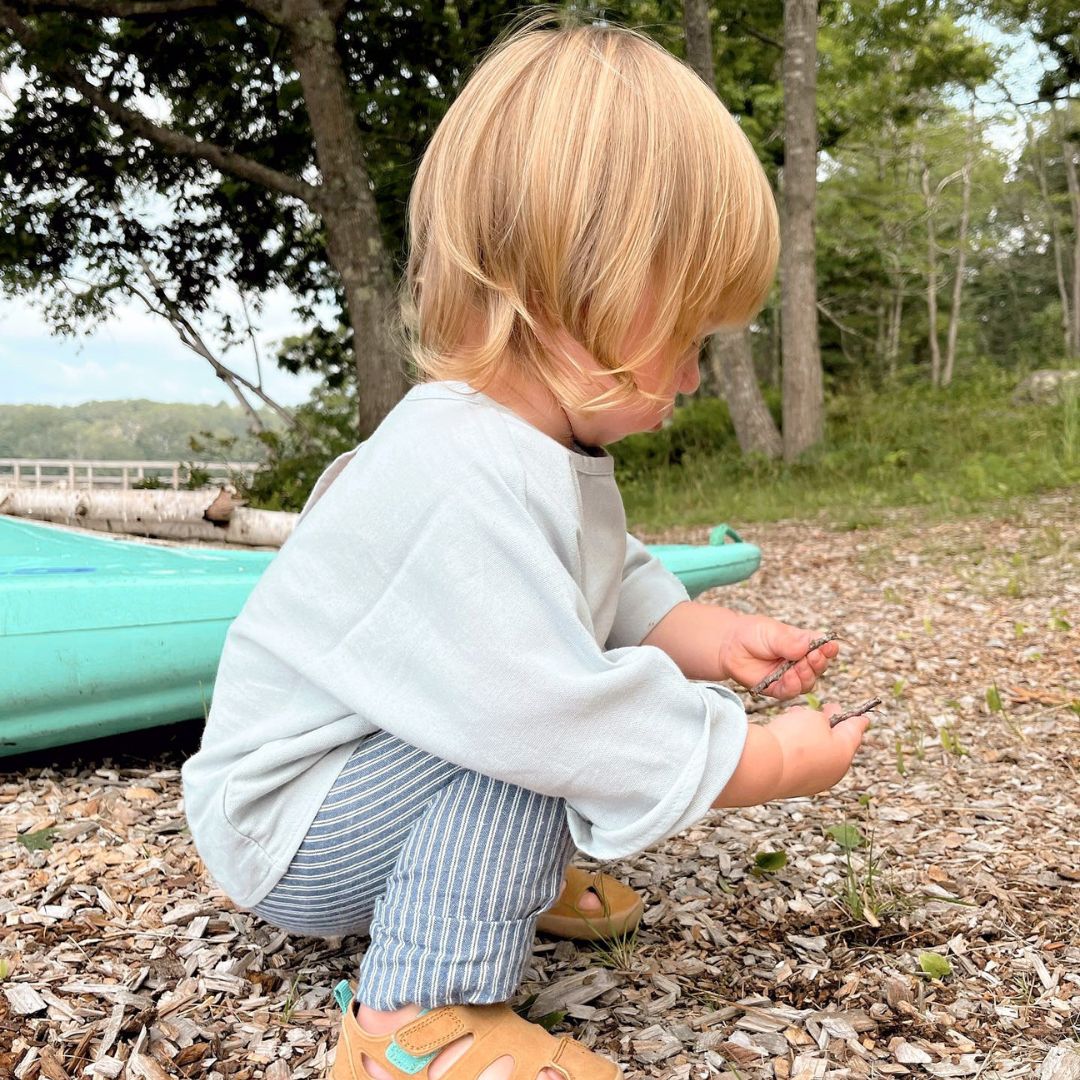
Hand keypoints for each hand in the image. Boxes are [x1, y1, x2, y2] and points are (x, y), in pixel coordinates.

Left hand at [718, 614, 838, 697]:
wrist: (729, 647)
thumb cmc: (752, 634)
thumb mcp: (772, 632)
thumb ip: (789, 640)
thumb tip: (809, 645)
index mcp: (804, 644)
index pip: (824, 648)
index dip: (829, 649)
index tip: (829, 647)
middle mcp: (801, 661)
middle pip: (819, 667)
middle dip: (817, 663)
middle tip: (811, 656)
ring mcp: (791, 676)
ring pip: (808, 682)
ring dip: (806, 676)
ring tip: (797, 667)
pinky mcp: (778, 688)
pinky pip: (790, 692)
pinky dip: (792, 685)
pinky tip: (788, 677)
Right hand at [767, 703, 869, 797]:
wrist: (765, 768)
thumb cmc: (793, 740)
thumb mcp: (813, 718)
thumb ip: (823, 720)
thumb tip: (821, 727)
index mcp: (845, 751)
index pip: (856, 731)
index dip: (857, 720)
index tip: (862, 717)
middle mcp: (835, 770)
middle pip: (837, 743)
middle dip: (830, 725)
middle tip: (826, 711)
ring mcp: (817, 781)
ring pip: (819, 753)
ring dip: (811, 735)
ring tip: (796, 718)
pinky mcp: (797, 787)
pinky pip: (803, 764)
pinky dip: (798, 750)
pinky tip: (785, 737)